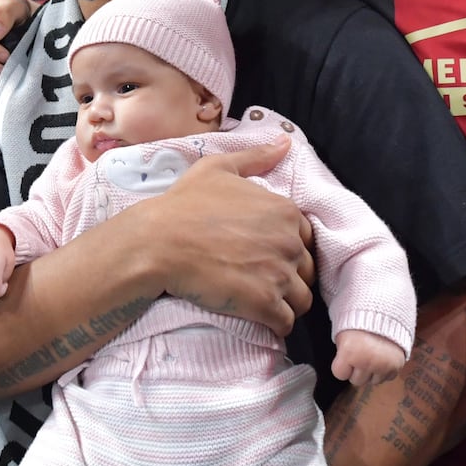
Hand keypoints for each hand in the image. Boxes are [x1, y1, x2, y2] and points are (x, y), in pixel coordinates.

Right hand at [151, 135, 314, 335]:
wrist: (158, 241)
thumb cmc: (185, 203)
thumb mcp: (219, 168)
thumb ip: (257, 157)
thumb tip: (285, 143)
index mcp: (285, 210)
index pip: (306, 238)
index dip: (288, 247)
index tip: (264, 254)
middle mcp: (289, 242)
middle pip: (307, 270)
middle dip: (289, 276)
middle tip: (259, 278)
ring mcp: (279, 274)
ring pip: (302, 299)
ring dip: (285, 302)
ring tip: (259, 299)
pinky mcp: (265, 304)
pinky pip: (286, 322)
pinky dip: (275, 323)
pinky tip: (258, 317)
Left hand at [331, 329, 406, 386]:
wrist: (384, 312)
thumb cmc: (358, 323)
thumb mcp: (342, 335)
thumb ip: (341, 353)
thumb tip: (342, 368)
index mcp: (350, 353)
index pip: (339, 374)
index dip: (342, 365)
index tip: (346, 355)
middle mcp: (366, 362)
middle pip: (356, 381)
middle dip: (356, 370)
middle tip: (360, 354)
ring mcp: (383, 366)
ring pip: (372, 382)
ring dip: (370, 372)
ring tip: (371, 355)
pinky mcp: (396, 367)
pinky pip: (386, 378)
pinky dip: (384, 371)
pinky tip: (382, 357)